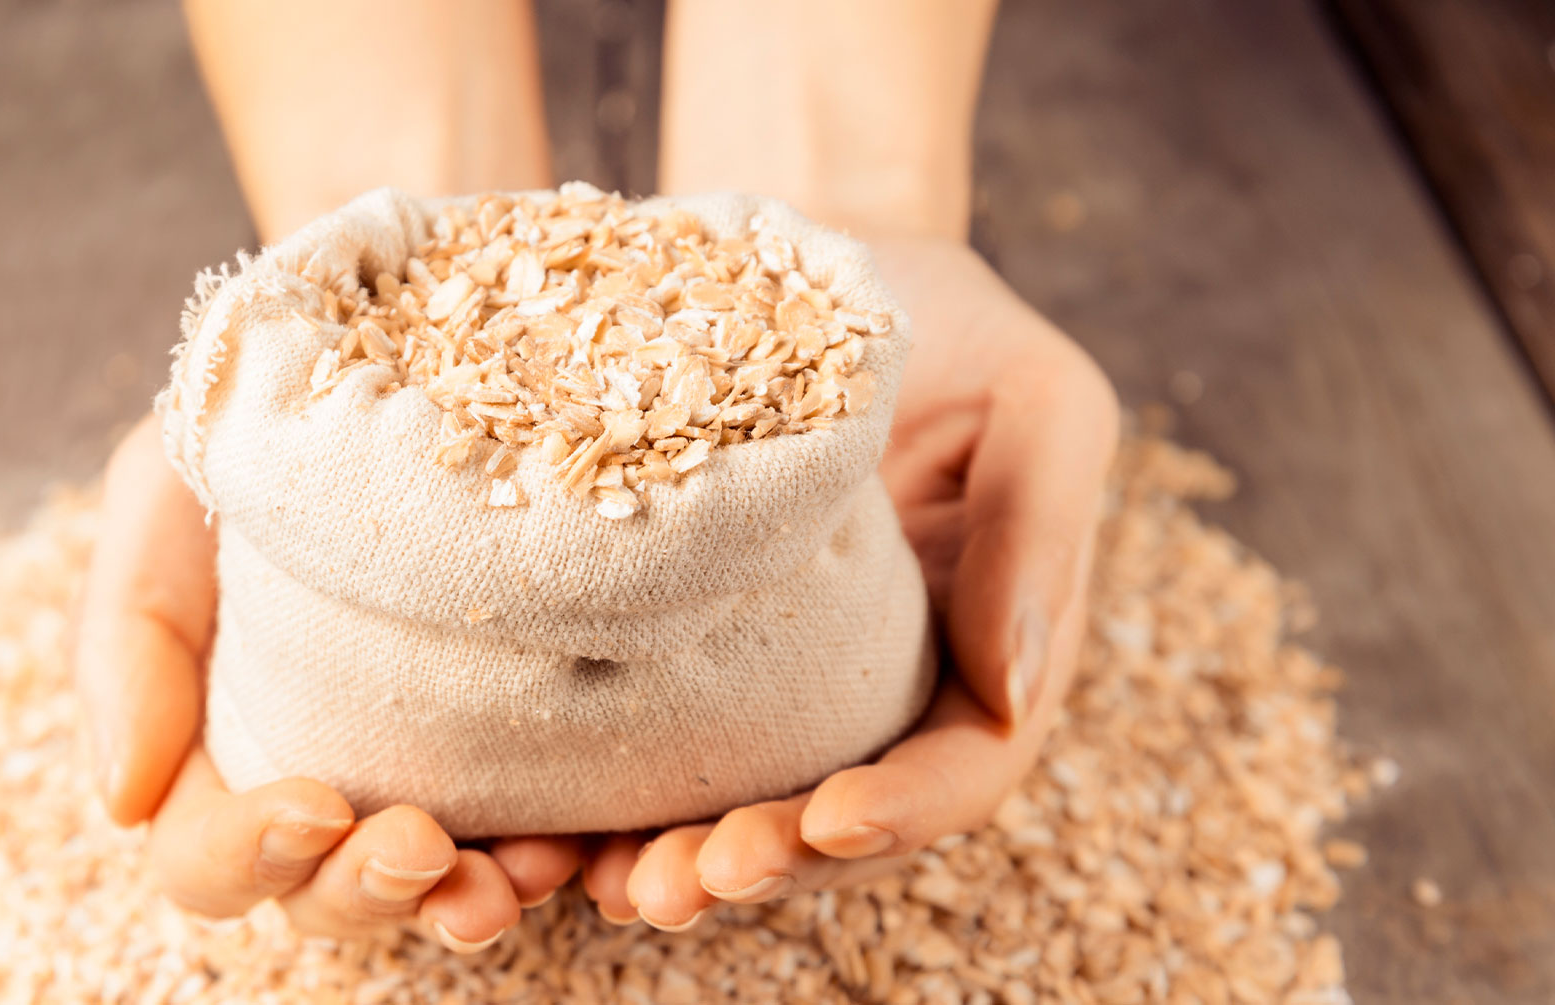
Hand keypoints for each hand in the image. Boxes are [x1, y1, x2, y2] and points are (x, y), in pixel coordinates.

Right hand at [73, 416, 581, 947]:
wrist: (392, 349)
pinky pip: (535, 840)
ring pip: (429, 894)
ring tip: (519, 873)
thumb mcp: (159, 496)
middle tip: (424, 844)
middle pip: (321, 898)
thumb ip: (126, 634)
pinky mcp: (518, 750)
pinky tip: (578, 843)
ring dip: (465, 902)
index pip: (207, 857)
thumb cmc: (251, 428)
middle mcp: (315, 780)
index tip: (315, 804)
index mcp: (214, 747)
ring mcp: (420, 775)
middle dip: (368, 892)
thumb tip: (122, 802)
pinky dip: (554, 860)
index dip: (249, 856)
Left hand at [595, 238, 1119, 928]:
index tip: (823, 821)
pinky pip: (656, 750)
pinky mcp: (691, 659)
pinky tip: (549, 836)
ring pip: (742, 809)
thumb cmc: (930, 313)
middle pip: (839, 823)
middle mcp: (884, 684)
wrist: (793, 261)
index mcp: (985, 643)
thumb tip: (1016, 686)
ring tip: (601, 884)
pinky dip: (611, 804)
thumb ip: (1043, 525)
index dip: (900, 814)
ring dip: (678, 862)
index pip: (962, 766)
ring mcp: (784, 682)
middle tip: (677, 883)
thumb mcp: (1034, 391)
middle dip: (764, 865)